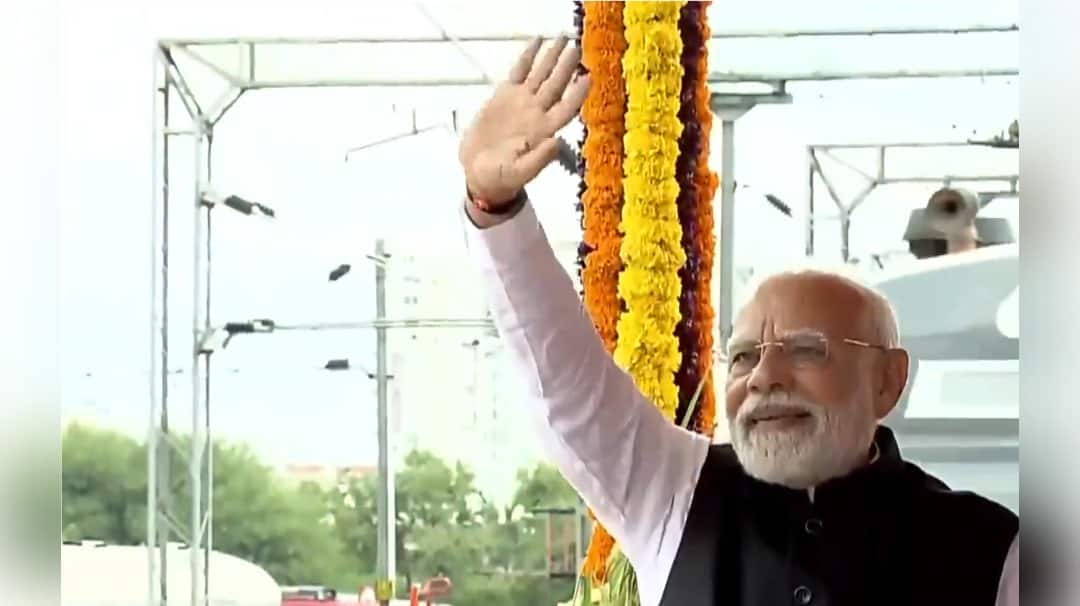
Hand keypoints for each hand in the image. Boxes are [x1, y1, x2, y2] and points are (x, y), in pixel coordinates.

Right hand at [459, 36, 590, 207]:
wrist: (481, 174)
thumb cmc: (501, 178)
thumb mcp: (518, 173)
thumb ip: (538, 159)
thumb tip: (556, 141)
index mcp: (545, 130)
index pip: (566, 108)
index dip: (578, 93)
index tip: (587, 77)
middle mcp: (538, 113)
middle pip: (556, 85)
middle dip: (566, 66)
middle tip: (575, 47)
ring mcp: (523, 102)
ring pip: (540, 74)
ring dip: (551, 56)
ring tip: (561, 38)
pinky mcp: (505, 96)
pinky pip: (519, 71)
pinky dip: (528, 57)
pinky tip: (536, 42)